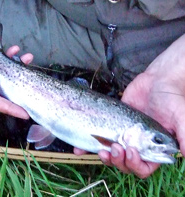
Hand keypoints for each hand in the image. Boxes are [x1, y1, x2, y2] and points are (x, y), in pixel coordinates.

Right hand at [0, 29, 32, 118]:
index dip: (8, 108)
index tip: (24, 113)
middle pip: (3, 93)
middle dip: (19, 91)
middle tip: (35, 89)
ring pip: (5, 78)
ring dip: (17, 68)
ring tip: (27, 58)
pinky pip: (2, 65)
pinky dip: (10, 58)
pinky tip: (15, 50)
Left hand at [98, 34, 184, 177]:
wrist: (156, 79)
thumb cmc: (170, 98)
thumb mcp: (180, 116)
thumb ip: (184, 135)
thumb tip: (184, 154)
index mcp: (153, 149)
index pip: (144, 168)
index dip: (136, 165)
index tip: (131, 152)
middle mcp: (137, 146)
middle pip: (124, 164)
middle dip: (118, 161)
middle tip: (115, 148)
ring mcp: (122, 137)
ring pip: (110, 156)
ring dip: (105, 157)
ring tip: (101, 150)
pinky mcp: (110, 126)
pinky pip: (97, 140)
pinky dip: (86, 147)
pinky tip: (78, 148)